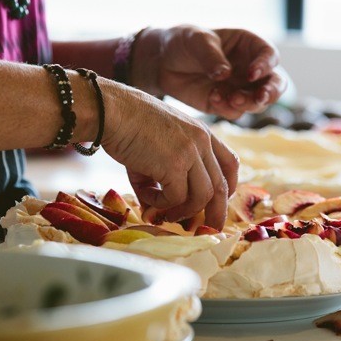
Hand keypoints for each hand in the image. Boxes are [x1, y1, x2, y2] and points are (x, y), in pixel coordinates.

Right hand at [97, 78, 238, 229]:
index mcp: (201, 133)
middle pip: (222, 186)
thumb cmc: (126, 125)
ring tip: (164, 214)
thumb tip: (155, 212)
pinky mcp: (173, 164)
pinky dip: (161, 204)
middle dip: (215, 213)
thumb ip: (163, 178)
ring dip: (183, 212)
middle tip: (202, 230)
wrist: (110, 110)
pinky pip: (176, 198)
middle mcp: (201, 141)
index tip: (213, 203)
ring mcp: (190, 152)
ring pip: (203, 197)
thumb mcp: (157, 148)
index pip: (230, 163)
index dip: (227, 188)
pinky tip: (146, 197)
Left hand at [133, 25, 286, 119]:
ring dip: (248, 104)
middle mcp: (249, 69)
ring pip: (257, 103)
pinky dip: (227, 109)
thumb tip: (225, 75)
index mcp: (249, 46)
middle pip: (274, 84)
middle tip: (259, 98)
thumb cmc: (184, 42)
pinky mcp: (224, 104)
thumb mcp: (197, 41)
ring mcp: (239, 88)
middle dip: (270, 93)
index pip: (269, 56)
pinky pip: (234, 112)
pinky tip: (213, 98)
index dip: (265, 66)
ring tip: (231, 100)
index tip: (251, 73)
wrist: (162, 62)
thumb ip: (212, 56)